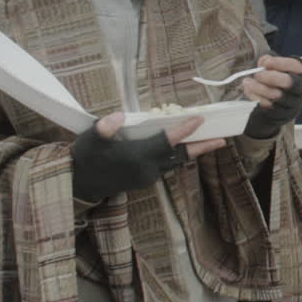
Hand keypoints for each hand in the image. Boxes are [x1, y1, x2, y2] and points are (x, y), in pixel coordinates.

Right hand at [70, 112, 225, 202]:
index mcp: (135, 157)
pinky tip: (187, 147)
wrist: (79, 184)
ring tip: (212, 142)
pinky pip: (168, 165)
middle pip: (179, 155)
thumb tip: (116, 117)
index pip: (165, 141)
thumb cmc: (85, 158)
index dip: (183, 130)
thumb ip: (103, 128)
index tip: (199, 119)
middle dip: (201, 147)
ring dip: (194, 151)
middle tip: (222, 139)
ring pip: (176, 162)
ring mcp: (148, 176)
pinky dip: (180, 155)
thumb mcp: (89, 140)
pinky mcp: (146, 180)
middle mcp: (146, 169)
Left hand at [242, 55, 301, 138]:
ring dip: (259, 87)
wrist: (277, 105)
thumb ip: (269, 61)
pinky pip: (268, 106)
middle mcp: (301, 89)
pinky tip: (249, 91)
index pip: (297, 66)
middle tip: (257, 74)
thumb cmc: (276, 81)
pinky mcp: (283, 114)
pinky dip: (256, 97)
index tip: (266, 63)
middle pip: (289, 82)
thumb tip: (263, 62)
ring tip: (247, 82)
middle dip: (271, 77)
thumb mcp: (275, 68)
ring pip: (276, 95)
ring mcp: (293, 103)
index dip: (281, 63)